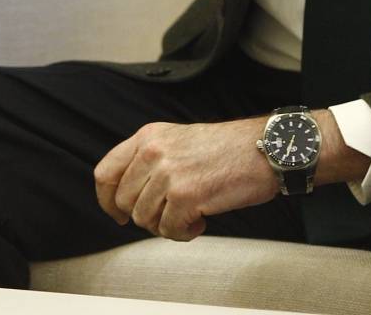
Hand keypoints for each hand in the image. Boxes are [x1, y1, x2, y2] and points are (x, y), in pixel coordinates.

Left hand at [93, 118, 277, 241]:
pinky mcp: (185, 196)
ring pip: (144, 218)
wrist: (265, 149)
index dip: (106, 200)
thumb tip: (129, 195)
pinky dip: (183, 233)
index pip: (105, 173)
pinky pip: (169, 230)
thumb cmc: (227, 149)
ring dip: (166, 225)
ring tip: (189, 215)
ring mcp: (167, 174)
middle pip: (124, 201)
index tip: (118, 214)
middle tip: (171, 215)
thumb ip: (150, 160)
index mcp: (147, 137)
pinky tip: (200, 221)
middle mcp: (152, 152)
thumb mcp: (177, 141)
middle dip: (145, 216)